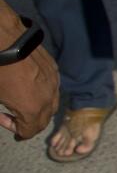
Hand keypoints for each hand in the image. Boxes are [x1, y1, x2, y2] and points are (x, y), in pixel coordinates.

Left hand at [0, 6, 58, 140]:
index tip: (5, 121)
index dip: (18, 131)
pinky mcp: (55, 69)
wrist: (4, 41)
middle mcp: (48, 99)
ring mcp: (54, 83)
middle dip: (30, 123)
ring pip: (52, 104)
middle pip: (44, 120)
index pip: (30, 131)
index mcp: (32, 109)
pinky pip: (54, 88)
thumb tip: (3, 115)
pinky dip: (44, 93)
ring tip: (24, 103)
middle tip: (16, 119)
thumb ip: (2, 114)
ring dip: (40, 109)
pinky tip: (31, 86)